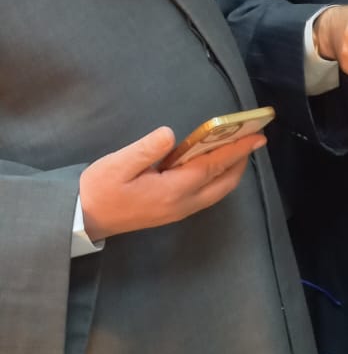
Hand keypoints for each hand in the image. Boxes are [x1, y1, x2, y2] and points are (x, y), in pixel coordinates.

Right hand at [78, 125, 266, 241]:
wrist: (84, 219)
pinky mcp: (173, 211)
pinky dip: (218, 177)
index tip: (258, 137)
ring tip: (238, 148)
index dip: (237, 150)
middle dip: (241, 161)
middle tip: (252, 139)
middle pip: (224, 183)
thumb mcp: (117, 164)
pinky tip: (213, 163)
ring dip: (231, 170)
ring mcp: (180, 210)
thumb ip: (146, 149)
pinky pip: (206, 194)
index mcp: (172, 190)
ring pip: (217, 191)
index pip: (213, 166)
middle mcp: (183, 203)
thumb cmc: (99, 189)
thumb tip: (170, 135)